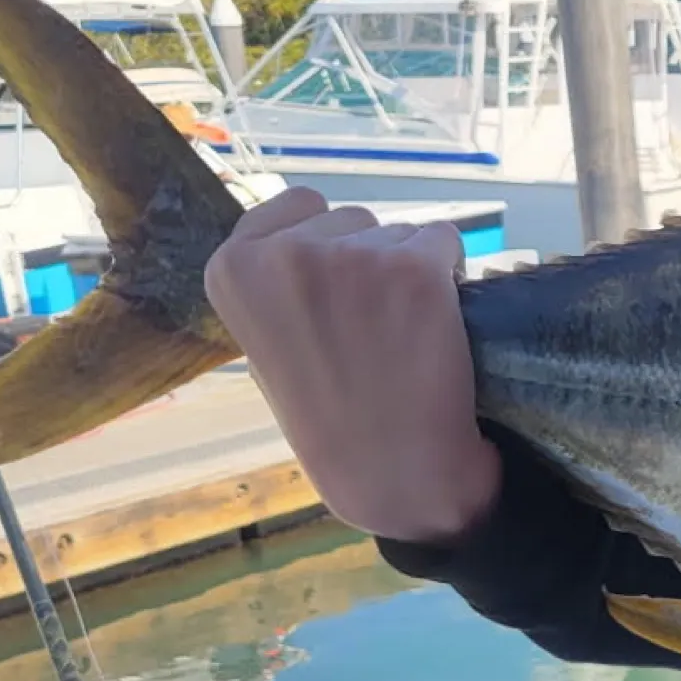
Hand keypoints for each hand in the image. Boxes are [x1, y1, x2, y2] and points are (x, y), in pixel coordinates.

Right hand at [204, 188, 501, 543]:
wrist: (392, 473)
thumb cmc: (328, 417)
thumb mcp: (266, 344)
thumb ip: (275, 283)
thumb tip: (303, 232)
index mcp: (233, 268)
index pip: (298, 206)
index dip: (326, 246)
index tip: (332, 299)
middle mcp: (286, 253)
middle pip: (352, 217)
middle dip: (366, 260)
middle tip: (368, 330)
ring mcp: (353, 257)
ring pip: (398, 231)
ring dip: (406, 270)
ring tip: (398, 337)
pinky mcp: (415, 268)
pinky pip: (442, 241)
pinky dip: (446, 276)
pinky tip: (433, 327)